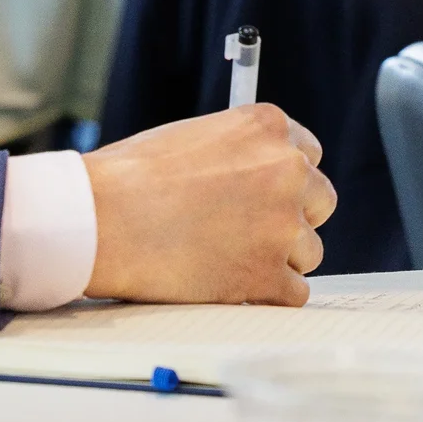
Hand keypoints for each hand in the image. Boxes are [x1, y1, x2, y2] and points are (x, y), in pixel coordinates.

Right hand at [81, 104, 336, 305]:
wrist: (102, 218)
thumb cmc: (130, 176)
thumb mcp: (194, 137)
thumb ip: (239, 153)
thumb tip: (255, 178)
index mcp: (268, 127)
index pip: (309, 154)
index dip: (287, 180)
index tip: (269, 194)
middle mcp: (287, 169)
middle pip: (320, 201)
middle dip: (291, 218)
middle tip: (251, 230)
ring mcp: (282, 224)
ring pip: (309, 251)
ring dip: (278, 259)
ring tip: (229, 259)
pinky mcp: (268, 274)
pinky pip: (294, 292)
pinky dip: (268, 295)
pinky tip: (234, 286)